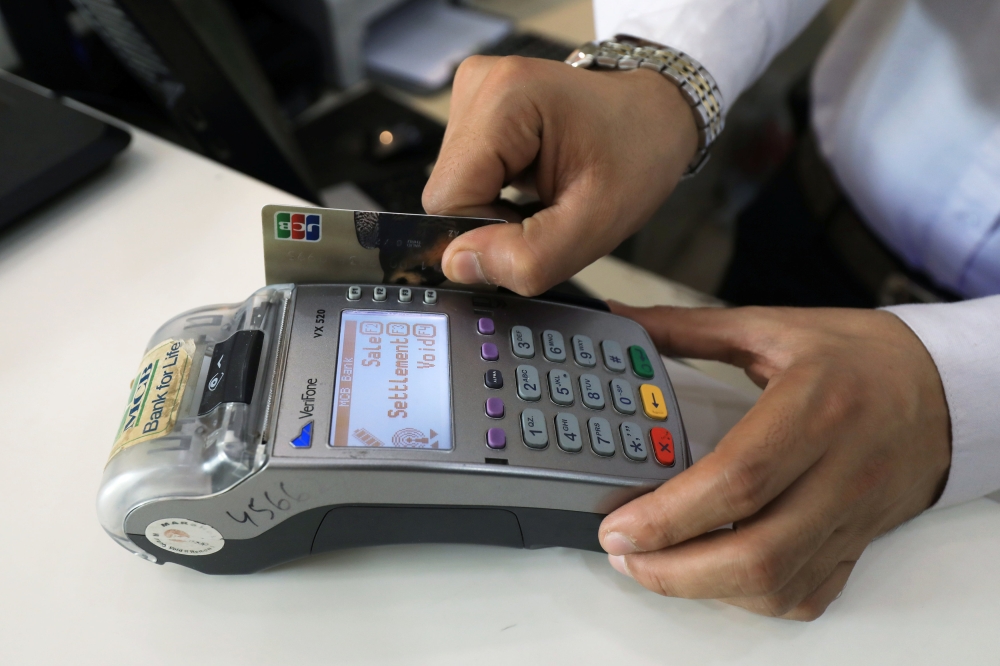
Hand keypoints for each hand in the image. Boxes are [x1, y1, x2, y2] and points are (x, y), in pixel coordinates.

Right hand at [423, 55, 697, 295]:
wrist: (655, 117)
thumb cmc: (638, 154)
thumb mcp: (597, 223)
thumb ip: (529, 256)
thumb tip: (457, 265)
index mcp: (505, 98)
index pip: (448, 199)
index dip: (486, 233)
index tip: (539, 228)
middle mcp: (478, 85)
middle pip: (447, 193)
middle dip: (493, 221)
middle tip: (549, 212)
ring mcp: (473, 92)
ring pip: (453, 188)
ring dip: (495, 209)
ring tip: (546, 192)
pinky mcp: (474, 108)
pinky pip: (464, 176)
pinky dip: (495, 194)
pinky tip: (532, 181)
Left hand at [600, 303, 950, 620]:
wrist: (944, 387)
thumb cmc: (858, 355)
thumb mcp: (773, 326)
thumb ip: (689, 329)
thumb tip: (625, 320)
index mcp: (816, 408)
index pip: (738, 479)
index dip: (669, 514)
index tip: (618, 526)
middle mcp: (840, 471)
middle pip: (754, 551)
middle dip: (673, 569)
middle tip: (623, 554)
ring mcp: (852, 515)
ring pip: (777, 583)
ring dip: (703, 588)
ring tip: (654, 565)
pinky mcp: (858, 542)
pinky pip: (805, 593)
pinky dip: (751, 597)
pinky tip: (716, 575)